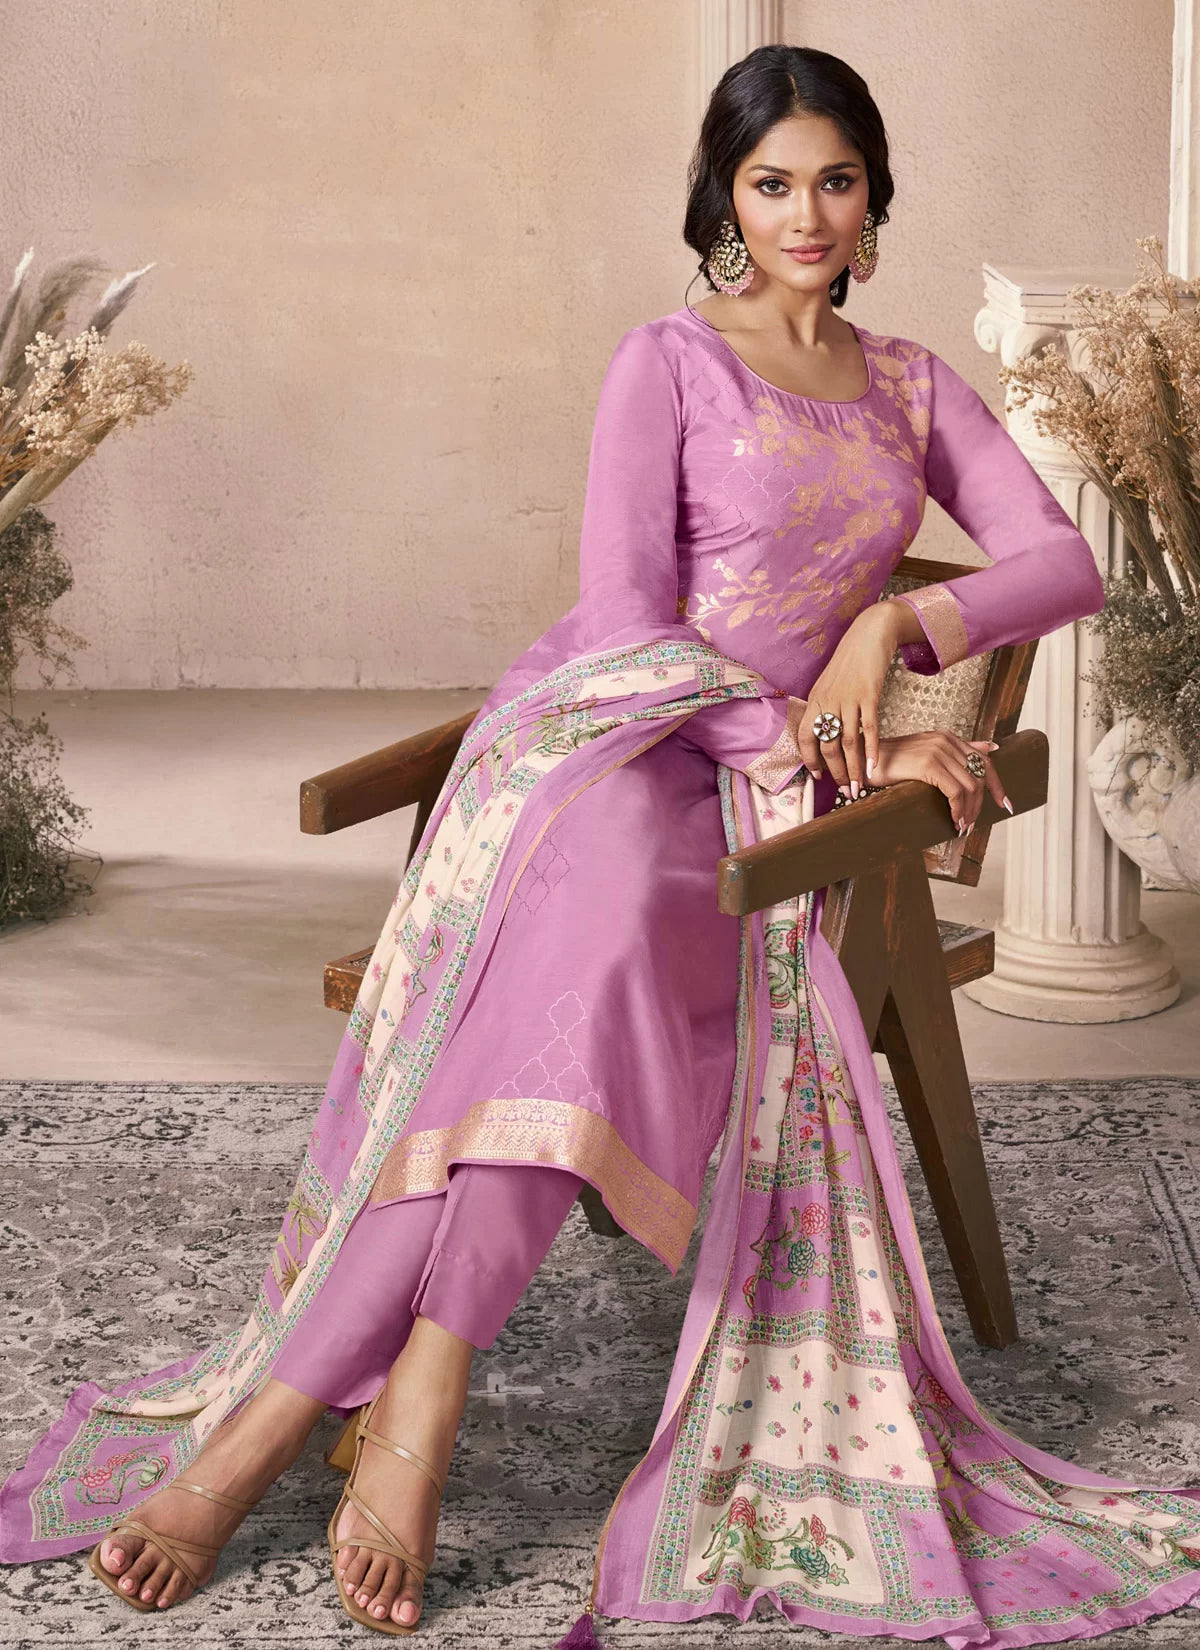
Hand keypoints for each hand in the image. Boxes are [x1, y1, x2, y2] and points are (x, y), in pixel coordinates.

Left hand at [797, 604, 902, 793]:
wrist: (870, 633)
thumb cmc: (851, 661)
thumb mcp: (830, 683)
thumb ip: (826, 706)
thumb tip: (826, 731)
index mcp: (815, 699)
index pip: (805, 736)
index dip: (810, 759)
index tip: (818, 777)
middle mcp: (828, 700)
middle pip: (827, 745)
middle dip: (835, 772)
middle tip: (845, 791)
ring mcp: (848, 698)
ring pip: (848, 742)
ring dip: (852, 768)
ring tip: (858, 786)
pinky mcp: (869, 694)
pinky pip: (869, 727)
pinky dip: (872, 749)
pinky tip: (874, 766)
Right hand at [867, 731, 1010, 835]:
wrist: (863, 761)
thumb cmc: (890, 762)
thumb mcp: (927, 753)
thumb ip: (959, 750)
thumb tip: (991, 748)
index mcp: (948, 738)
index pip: (984, 760)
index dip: (997, 784)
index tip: (1004, 804)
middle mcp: (946, 741)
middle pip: (980, 775)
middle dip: (981, 804)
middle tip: (971, 824)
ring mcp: (938, 751)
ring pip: (970, 786)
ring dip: (969, 811)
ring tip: (961, 826)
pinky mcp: (928, 764)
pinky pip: (955, 792)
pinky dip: (958, 809)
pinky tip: (954, 821)